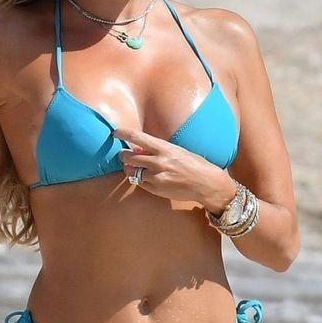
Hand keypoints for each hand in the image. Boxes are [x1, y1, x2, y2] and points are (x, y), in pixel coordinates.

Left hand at [113, 127, 235, 210]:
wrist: (207, 184)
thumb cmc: (193, 164)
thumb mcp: (176, 151)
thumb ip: (156, 149)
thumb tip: (137, 147)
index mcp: (164, 148)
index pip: (137, 137)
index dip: (123, 133)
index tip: (115, 133)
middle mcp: (158, 162)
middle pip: (128, 157)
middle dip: (123, 155)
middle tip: (124, 155)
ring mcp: (156, 177)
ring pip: (130, 172)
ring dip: (129, 168)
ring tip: (134, 167)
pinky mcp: (155, 189)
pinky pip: (139, 183)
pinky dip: (139, 179)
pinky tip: (146, 177)